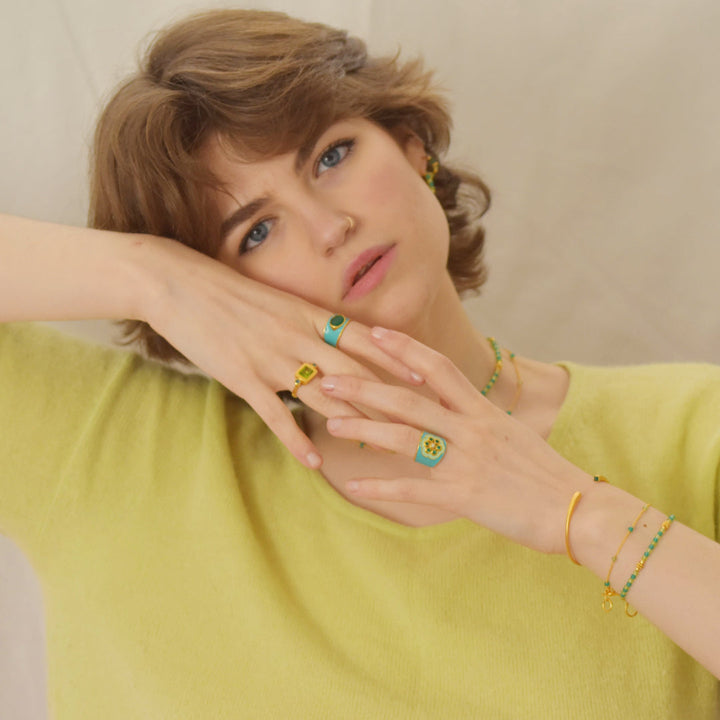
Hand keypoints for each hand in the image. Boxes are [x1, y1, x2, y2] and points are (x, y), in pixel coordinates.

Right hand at [138, 237, 423, 468]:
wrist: (181, 284)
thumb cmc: (231, 291)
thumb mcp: (278, 298)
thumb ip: (308, 318)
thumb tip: (336, 334)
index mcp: (308, 314)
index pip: (364, 338)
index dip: (397, 359)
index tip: (426, 376)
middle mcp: (298, 336)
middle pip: (354, 372)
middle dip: (387, 398)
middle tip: (417, 421)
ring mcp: (271, 358)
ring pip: (322, 395)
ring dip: (353, 422)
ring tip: (380, 446)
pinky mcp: (243, 377)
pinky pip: (276, 414)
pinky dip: (297, 440)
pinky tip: (315, 462)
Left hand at [320, 327, 593, 553]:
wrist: (579, 510)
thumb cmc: (546, 473)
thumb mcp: (511, 433)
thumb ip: (479, 418)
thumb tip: (456, 406)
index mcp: (482, 411)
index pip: (438, 368)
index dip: (405, 347)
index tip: (374, 332)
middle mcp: (471, 429)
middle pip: (409, 399)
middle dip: (365, 386)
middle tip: (327, 377)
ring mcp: (466, 461)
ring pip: (405, 438)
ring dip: (364, 428)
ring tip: (331, 422)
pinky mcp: (464, 496)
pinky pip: (414, 490)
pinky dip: (381, 487)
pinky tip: (354, 486)